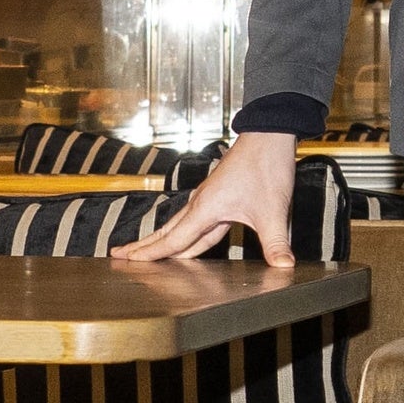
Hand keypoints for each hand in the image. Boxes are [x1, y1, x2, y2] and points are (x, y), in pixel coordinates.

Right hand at [115, 130, 299, 268]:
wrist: (270, 136)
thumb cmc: (266, 167)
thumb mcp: (273, 211)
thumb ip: (276, 242)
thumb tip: (283, 266)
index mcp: (206, 209)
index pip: (172, 240)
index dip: (150, 254)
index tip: (128, 261)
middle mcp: (201, 204)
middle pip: (166, 231)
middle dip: (144, 246)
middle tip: (119, 255)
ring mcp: (208, 199)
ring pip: (178, 225)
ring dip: (161, 239)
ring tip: (144, 250)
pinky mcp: (217, 196)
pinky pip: (193, 220)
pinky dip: (182, 232)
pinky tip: (186, 239)